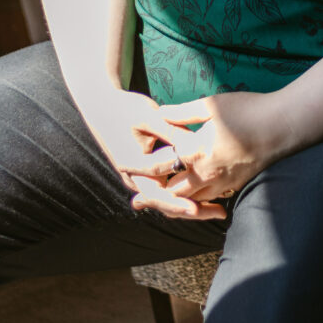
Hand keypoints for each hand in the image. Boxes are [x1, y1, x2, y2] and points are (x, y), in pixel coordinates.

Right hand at [83, 88, 215, 213]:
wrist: (103, 109)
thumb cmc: (126, 110)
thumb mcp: (149, 116)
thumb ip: (172, 131)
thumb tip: (196, 145)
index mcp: (131, 164)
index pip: (159, 181)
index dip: (180, 190)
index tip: (202, 196)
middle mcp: (134, 178)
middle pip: (164, 201)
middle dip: (191, 209)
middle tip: (219, 212)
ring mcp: (139, 180)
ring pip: (166, 201)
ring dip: (190, 206)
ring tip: (217, 210)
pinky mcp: (146, 177)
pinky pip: (165, 192)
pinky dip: (184, 197)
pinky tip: (207, 198)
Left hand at [127, 91, 290, 219]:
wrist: (284, 125)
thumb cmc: (248, 110)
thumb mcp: (212, 104)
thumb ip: (183, 112)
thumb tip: (160, 113)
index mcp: (197, 153)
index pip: (164, 167)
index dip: (145, 169)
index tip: (128, 171)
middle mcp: (207, 174)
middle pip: (175, 192)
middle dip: (156, 195)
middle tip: (139, 198)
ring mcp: (224, 183)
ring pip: (193, 200)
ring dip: (176, 201)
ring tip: (162, 200)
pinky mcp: (237, 184)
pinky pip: (211, 199)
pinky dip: (198, 200)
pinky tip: (194, 195)